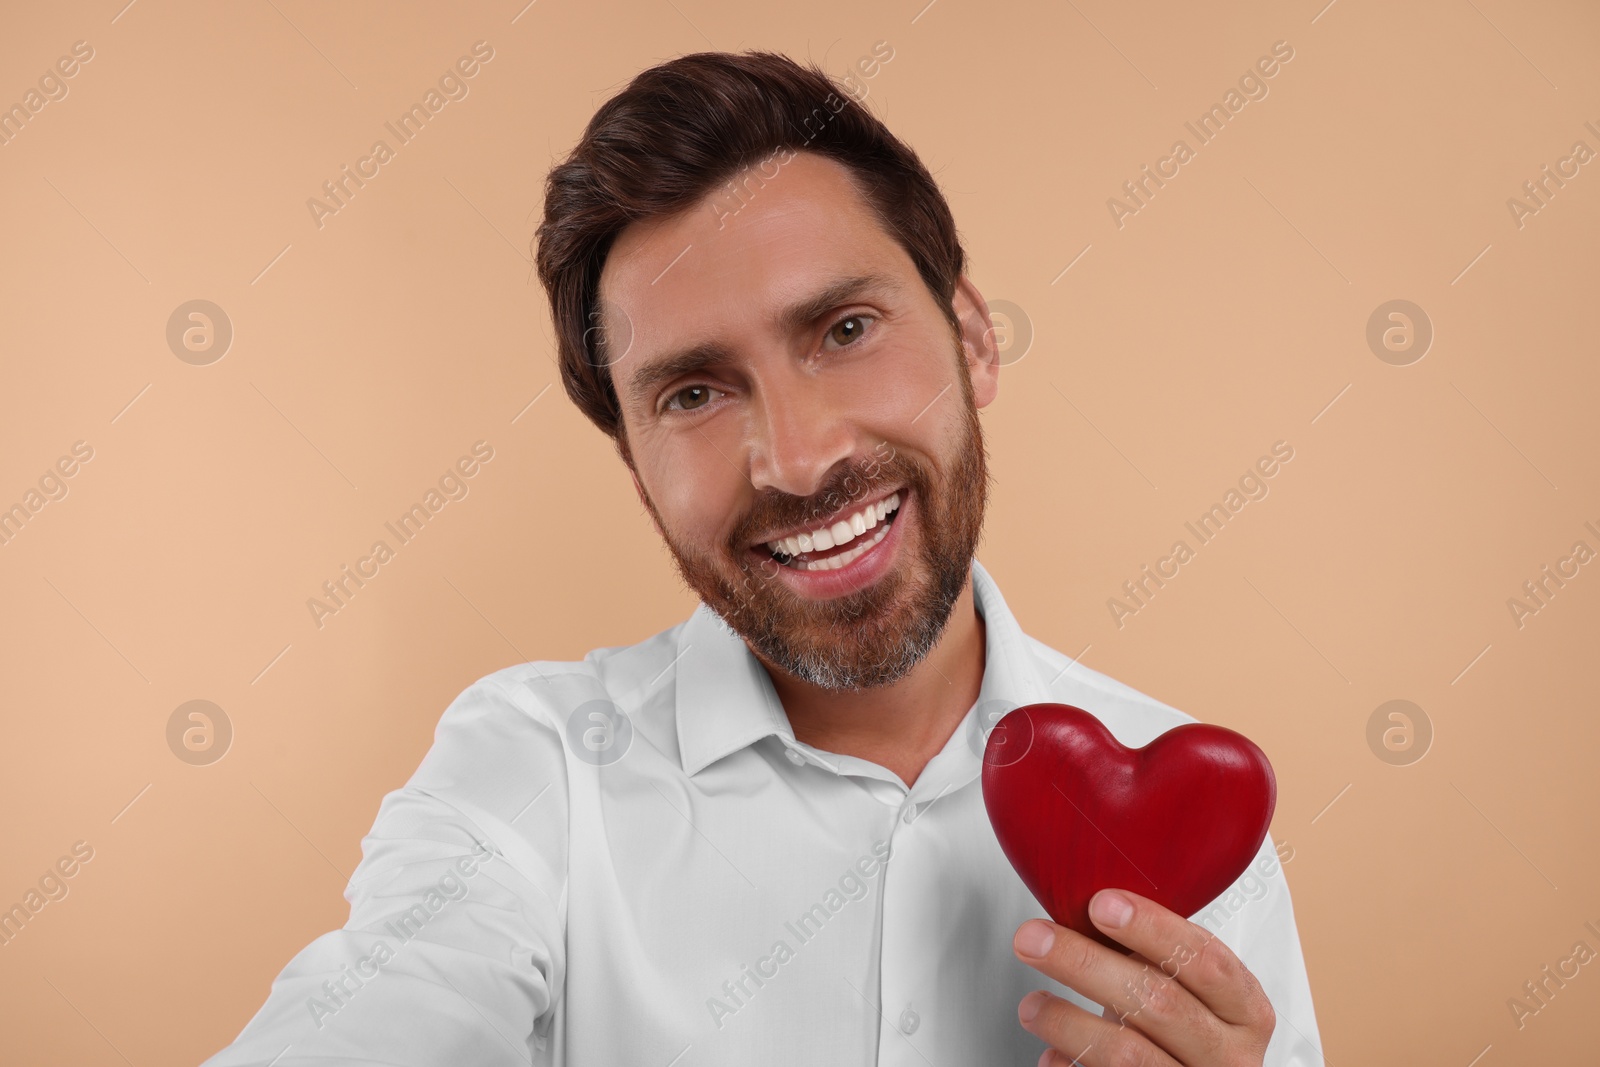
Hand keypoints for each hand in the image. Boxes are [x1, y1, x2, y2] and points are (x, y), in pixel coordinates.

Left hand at [1011, 888, 1274, 1065]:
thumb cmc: (1187, 1031)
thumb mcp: (1188, 989)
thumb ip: (1157, 954)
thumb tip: (1085, 902)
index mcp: (1245, 1009)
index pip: (1207, 960)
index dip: (1153, 929)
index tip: (1100, 904)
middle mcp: (1229, 1054)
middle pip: (1159, 1003)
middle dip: (1088, 964)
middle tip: (1036, 939)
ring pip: (1128, 1055)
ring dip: (1069, 1022)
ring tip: (1032, 1004)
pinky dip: (1072, 1066)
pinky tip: (1051, 1055)